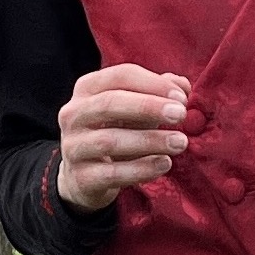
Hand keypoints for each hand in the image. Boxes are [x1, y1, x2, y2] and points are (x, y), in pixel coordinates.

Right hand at [57, 64, 189, 212]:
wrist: (84, 177)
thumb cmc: (115, 133)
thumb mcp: (134, 110)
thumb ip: (157, 94)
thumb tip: (182, 86)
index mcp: (87, 89)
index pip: (120, 76)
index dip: (152, 84)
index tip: (181, 97)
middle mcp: (74, 114)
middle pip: (109, 103)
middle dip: (148, 107)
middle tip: (180, 114)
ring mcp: (73, 147)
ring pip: (109, 140)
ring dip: (150, 140)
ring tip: (180, 142)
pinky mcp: (80, 177)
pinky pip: (112, 173)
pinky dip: (141, 169)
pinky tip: (164, 164)